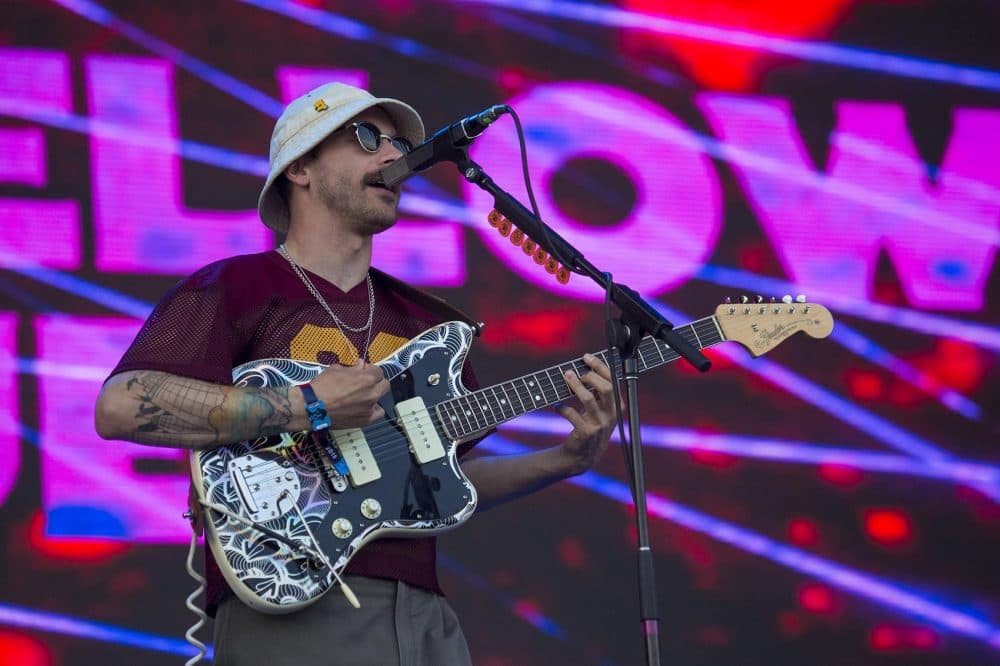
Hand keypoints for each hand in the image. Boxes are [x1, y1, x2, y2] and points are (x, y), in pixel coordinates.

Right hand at [309, 360, 389, 426]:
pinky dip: (374, 410)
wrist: (312, 406)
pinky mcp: (366, 420)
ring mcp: (370, 408)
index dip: (370, 370)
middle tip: (365, 383)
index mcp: (366, 378)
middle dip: (376, 382)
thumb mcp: (336, 370)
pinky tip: (365, 408)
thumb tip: (360, 365)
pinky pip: (378, 414)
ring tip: (362, 397)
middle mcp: (371, 393)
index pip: (378, 371)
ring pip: (381, 399)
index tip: (364, 371)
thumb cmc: (321, 387)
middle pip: (384, 384)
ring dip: (375, 396)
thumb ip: (352, 368)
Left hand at [555, 353, 617, 474]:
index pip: (613, 381)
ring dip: (575, 386)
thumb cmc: (588, 427)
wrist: (581, 457)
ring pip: (589, 399)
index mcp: (616, 406)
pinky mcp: (586, 433)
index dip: (600, 366)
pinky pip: (573, 415)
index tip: (586, 357)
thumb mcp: (597, 410)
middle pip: (607, 388)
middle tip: (574, 371)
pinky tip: (556, 405)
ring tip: (566, 377)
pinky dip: (562, 408)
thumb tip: (581, 368)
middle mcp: (611, 415)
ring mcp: (599, 425)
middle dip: (590, 375)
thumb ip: (595, 393)